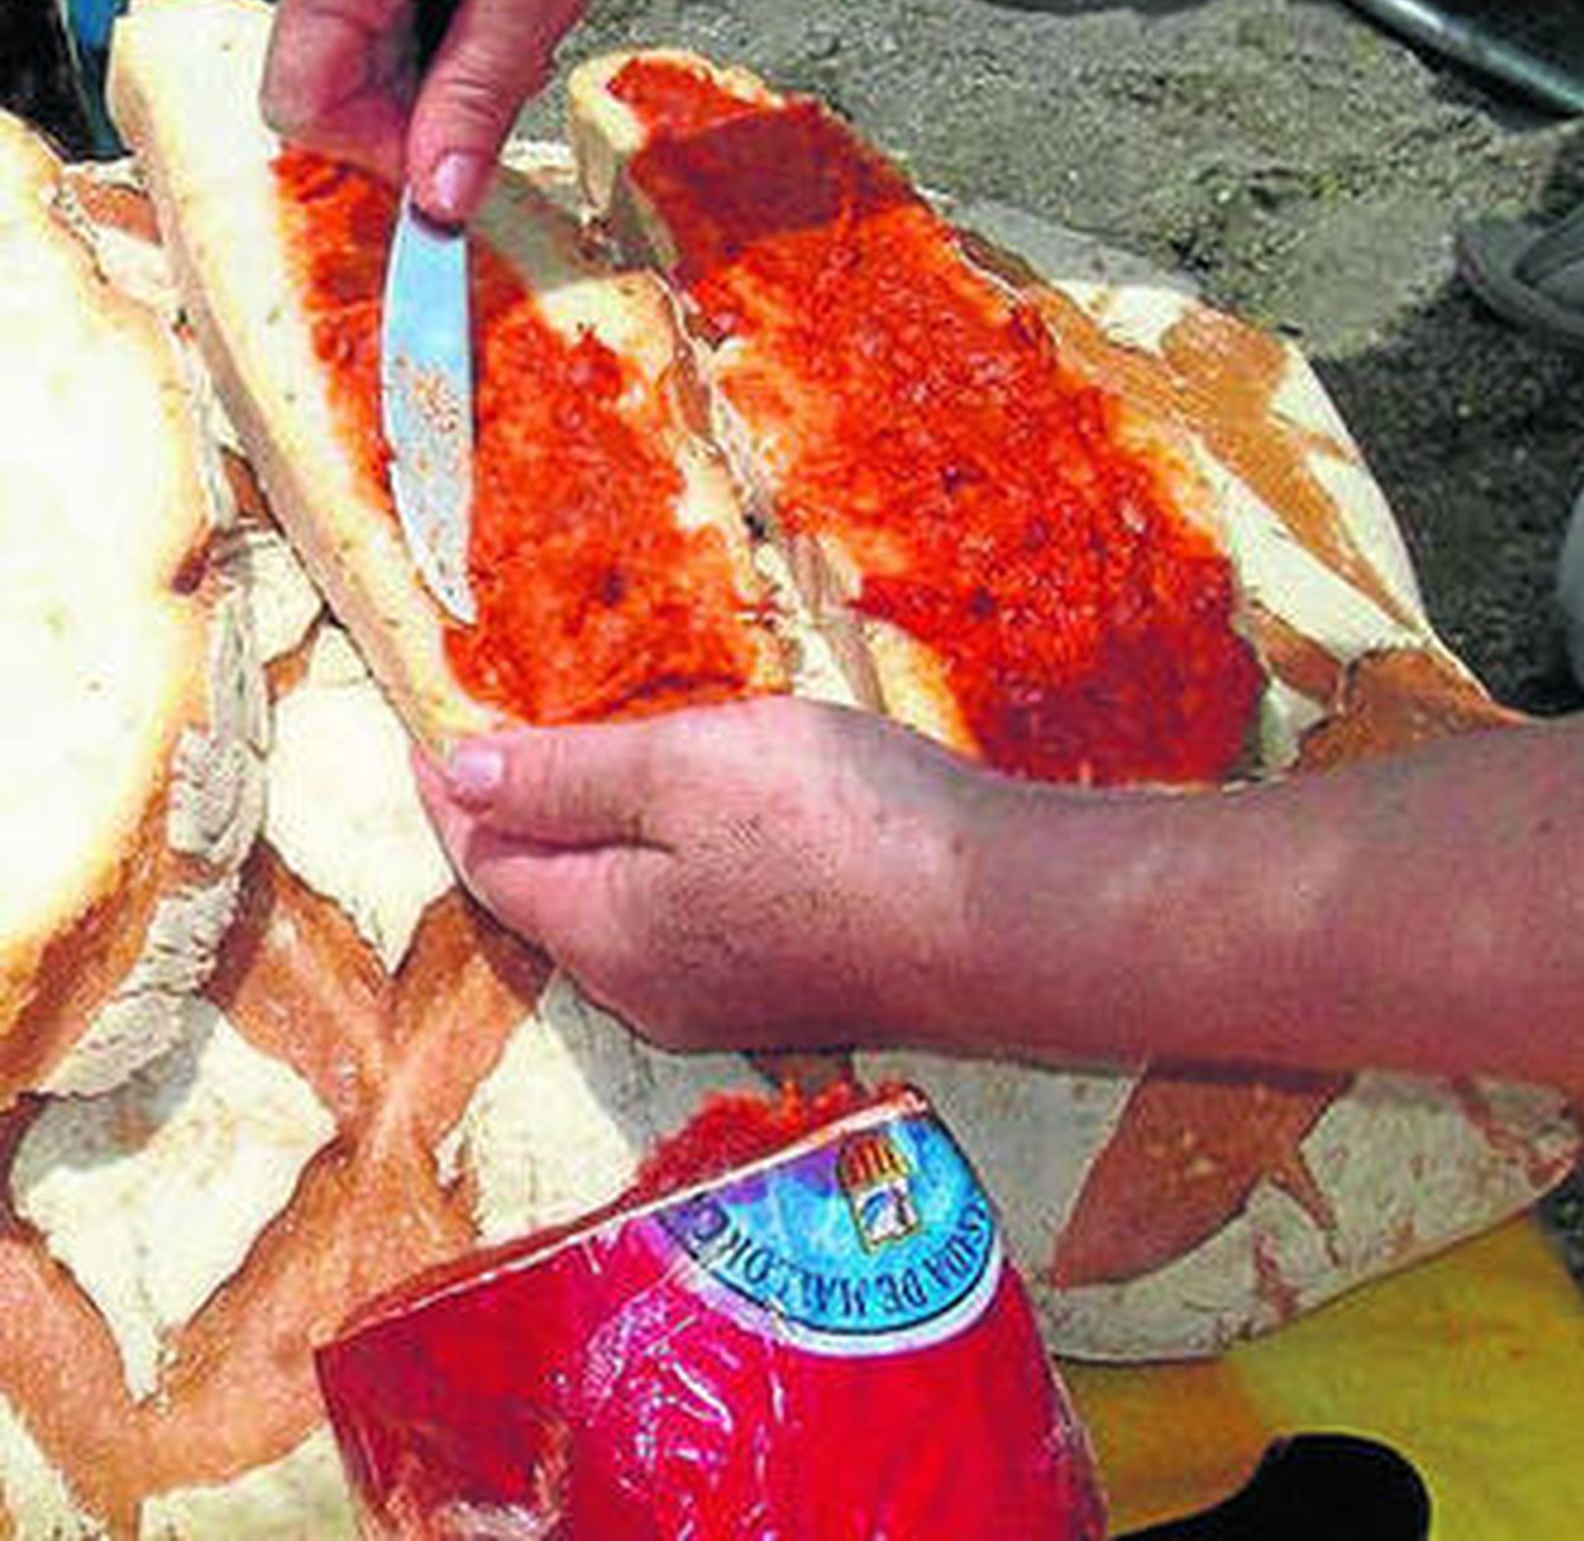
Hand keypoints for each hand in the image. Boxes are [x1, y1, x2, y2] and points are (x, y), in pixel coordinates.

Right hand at [259, 0, 641, 220]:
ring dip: (433, 54)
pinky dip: (429, 10)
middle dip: (419, 100)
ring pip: (356, 39)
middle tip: (508, 68)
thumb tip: (439, 203)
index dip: (380, 153)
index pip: (304, 108)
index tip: (456, 163)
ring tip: (508, 3)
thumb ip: (474, 104)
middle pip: (330, 77)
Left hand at [416, 696, 978, 1052]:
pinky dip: (657, 867)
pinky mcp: (793, 987)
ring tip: (584, 774)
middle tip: (499, 748)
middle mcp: (652, 990)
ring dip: (590, 847)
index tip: (428, 735)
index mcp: (607, 938)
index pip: (490, 864)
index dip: (452, 794)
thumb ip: (564, 776)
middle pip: (549, 901)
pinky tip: (691, 826)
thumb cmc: (838, 828)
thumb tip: (456, 775)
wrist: (1001, 916)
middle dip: (516, 826)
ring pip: (618, 916)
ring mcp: (726, 1001)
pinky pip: (685, 922)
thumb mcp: (682, 769)